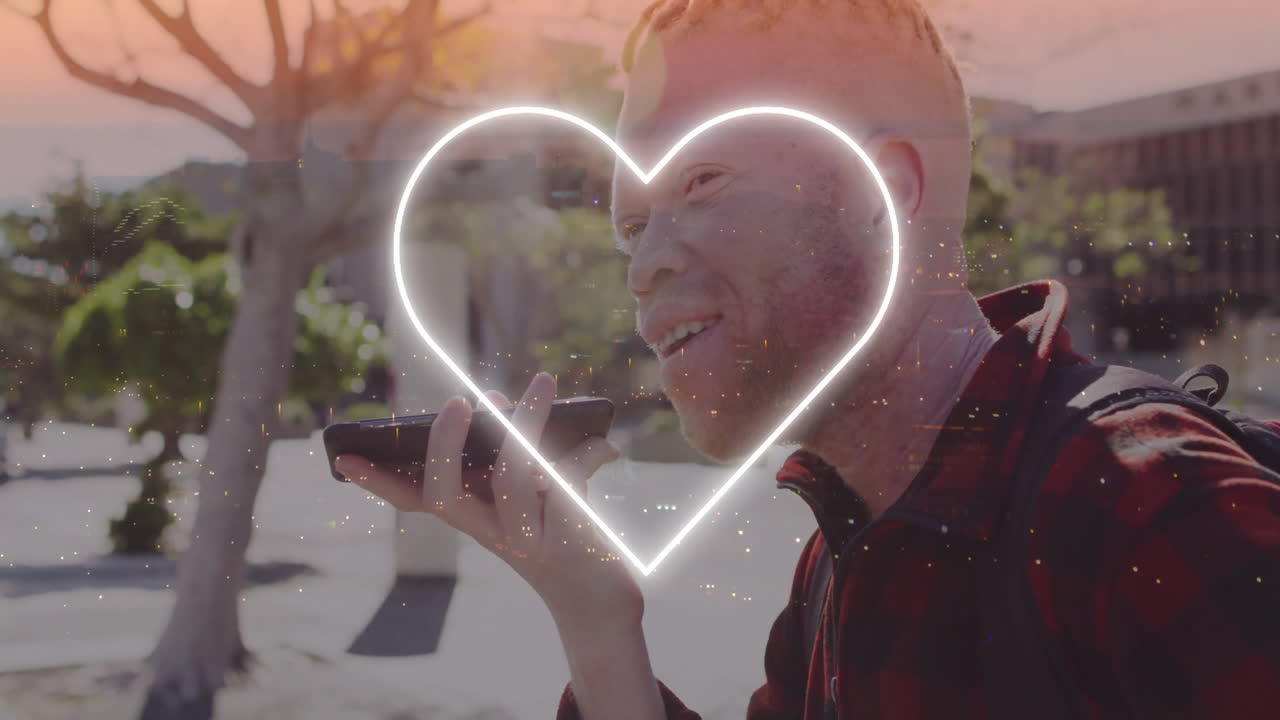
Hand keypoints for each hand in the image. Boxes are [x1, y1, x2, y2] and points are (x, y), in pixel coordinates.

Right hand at [334, 372, 643, 630]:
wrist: (601, 602)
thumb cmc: (567, 538)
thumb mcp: (544, 492)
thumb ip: (531, 451)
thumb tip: (515, 397)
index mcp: (474, 517)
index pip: (416, 499)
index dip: (380, 480)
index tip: (343, 458)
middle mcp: (489, 534)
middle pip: (444, 495)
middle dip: (444, 444)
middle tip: (459, 401)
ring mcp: (523, 543)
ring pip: (510, 479)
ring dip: (525, 424)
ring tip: (542, 383)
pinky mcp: (564, 547)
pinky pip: (563, 488)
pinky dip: (583, 456)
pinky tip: (604, 445)